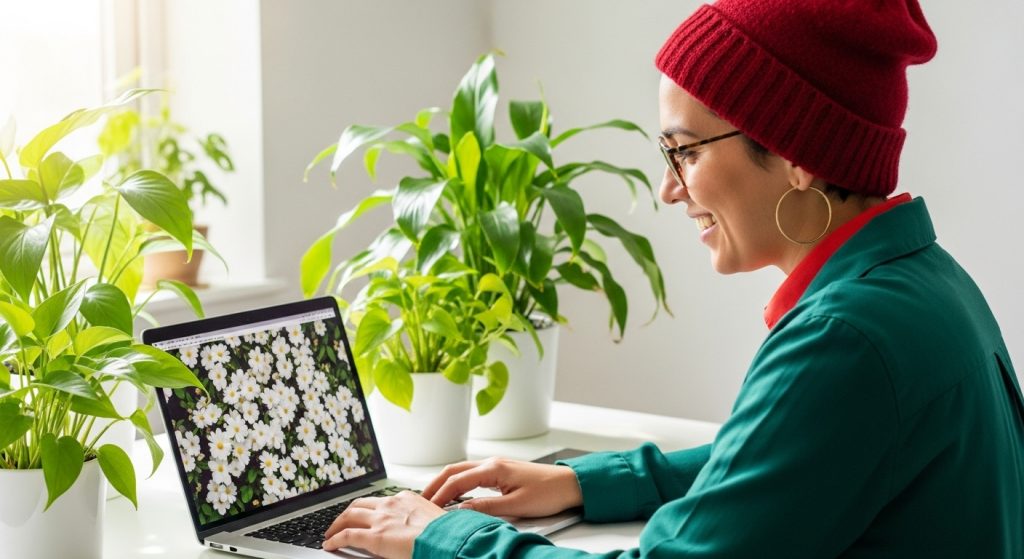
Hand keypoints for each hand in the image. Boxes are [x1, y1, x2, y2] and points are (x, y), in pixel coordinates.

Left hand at [322, 491, 445, 557]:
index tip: (364, 513)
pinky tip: (330, 544)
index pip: (380, 500)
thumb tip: (421, 529)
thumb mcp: (434, 519)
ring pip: (349, 515)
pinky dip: (335, 539)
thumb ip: (421, 520)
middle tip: (342, 521)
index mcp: (407, 498)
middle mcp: (391, 504)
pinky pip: (348, 535)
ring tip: (331, 532)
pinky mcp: (375, 536)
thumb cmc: (446, 533)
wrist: (447, 539)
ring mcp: (381, 518)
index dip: (368, 508)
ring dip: (337, 524)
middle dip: (348, 512)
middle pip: (360, 504)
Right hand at [421, 457, 582, 518]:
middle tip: (421, 500)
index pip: (457, 481)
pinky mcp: (502, 471)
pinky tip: (456, 494)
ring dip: (446, 482)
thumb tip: (461, 511)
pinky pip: (473, 474)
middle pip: (454, 470)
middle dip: (435, 484)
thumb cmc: (549, 492)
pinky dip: (459, 483)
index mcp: (494, 469)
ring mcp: (497, 465)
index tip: (427, 507)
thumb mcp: (516, 506)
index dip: (440, 494)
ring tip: (433, 498)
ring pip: (462, 471)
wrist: (571, 484)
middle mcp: (492, 463)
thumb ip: (486, 508)